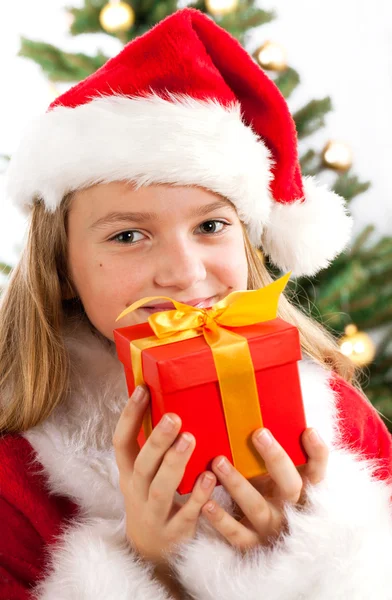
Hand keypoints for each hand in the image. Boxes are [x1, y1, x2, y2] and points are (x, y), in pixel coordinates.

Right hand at [113, 385, 216, 565]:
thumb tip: (167, 400)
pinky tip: (210, 477)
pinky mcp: (174, 534)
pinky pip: (186, 515)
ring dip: (174, 464)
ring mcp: (154, 515)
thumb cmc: (152, 498)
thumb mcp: (144, 474)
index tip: (143, 389)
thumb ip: (153, 447)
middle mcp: (137, 493)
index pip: (121, 442)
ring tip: (190, 439)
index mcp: (129, 473)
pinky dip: (198, 496)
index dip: (130, 416)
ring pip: (161, 490)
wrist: (149, 552)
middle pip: (142, 465)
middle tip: (175, 417)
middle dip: (157, 441)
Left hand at [201, 427, 328, 549]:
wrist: (266, 543)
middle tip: (258, 433)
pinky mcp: (252, 546)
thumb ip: (274, 456)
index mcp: (303, 490)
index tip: (308, 430)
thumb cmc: (269, 497)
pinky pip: (237, 534)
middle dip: (276, 459)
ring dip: (237, 484)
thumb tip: (256, 414)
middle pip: (290, 485)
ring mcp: (272, 528)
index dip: (317, 453)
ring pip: (257, 507)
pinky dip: (221, 520)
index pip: (318, 470)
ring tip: (218, 461)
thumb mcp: (277, 478)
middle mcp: (291, 509)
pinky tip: (206, 503)